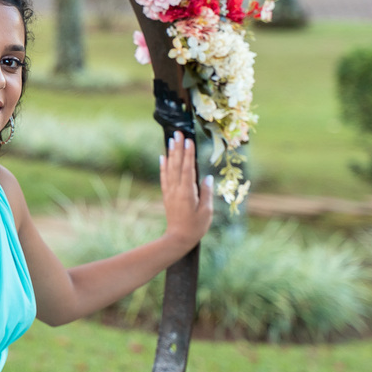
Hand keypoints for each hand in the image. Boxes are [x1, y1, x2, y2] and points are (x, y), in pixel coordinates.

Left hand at [159, 134, 213, 257]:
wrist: (178, 239)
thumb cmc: (195, 227)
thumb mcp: (206, 212)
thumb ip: (207, 193)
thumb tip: (208, 178)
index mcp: (187, 192)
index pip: (187, 169)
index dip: (188, 154)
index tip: (188, 140)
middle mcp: (176, 189)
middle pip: (177, 164)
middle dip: (178, 148)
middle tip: (177, 133)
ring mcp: (170, 192)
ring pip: (169, 169)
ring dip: (170, 153)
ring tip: (170, 140)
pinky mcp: (167, 195)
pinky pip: (164, 177)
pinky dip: (163, 166)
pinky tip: (163, 157)